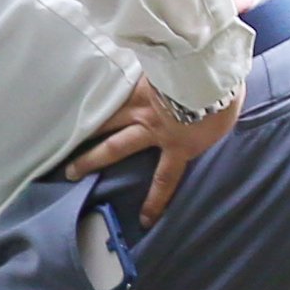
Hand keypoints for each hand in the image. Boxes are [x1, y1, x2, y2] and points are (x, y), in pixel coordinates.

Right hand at [60, 73, 237, 225]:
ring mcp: (140, 104)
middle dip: (91, 161)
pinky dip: (100, 91)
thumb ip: (204, 130)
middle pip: (115, 148)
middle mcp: (151, 128)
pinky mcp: (137, 82)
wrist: (210, 69)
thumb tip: (201, 127)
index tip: (144, 220)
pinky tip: (83, 90)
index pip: (164, 180)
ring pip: (106, 121)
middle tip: (70, 172)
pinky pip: (115, 89)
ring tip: (65, 135)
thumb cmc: (223, 97)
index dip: (154, 202)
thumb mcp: (220, 122)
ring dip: (86, 129)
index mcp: (178, 145)